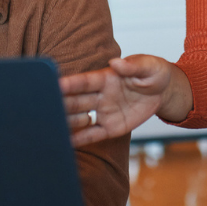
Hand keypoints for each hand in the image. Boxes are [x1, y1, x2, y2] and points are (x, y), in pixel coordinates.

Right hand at [59, 55, 189, 146]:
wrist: (164, 91)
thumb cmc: (154, 72)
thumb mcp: (149, 66)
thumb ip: (133, 66)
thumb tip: (117, 61)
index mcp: (106, 78)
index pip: (84, 82)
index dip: (69, 84)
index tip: (53, 85)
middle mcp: (100, 95)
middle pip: (76, 101)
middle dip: (59, 105)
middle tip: (42, 109)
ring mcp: (104, 112)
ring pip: (80, 119)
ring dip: (65, 123)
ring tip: (49, 129)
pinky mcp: (111, 127)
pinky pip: (92, 134)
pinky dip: (79, 139)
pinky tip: (65, 143)